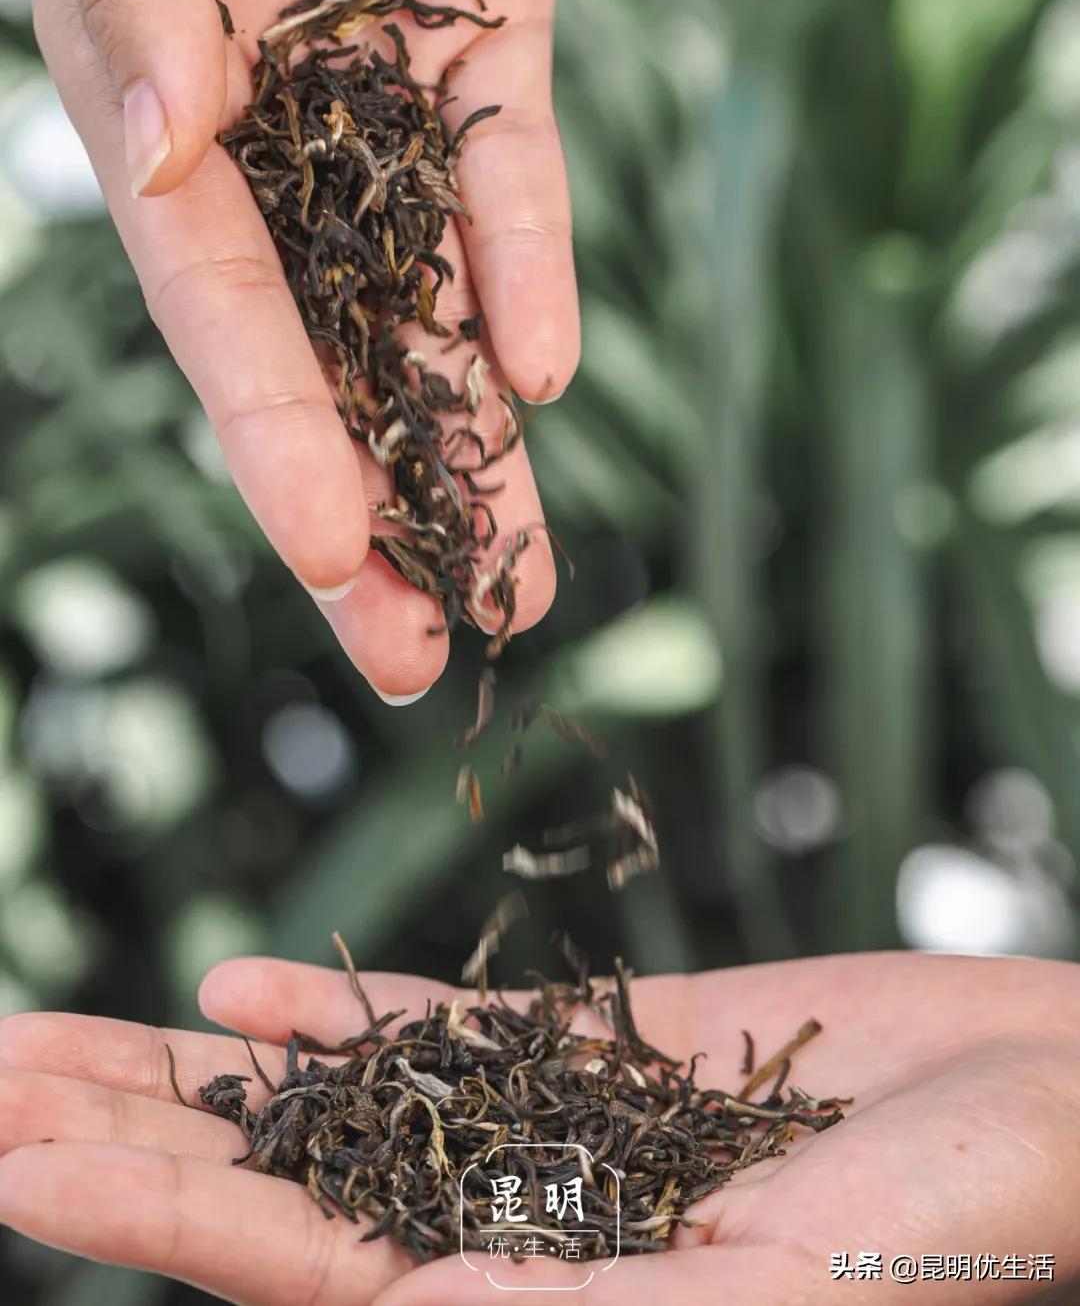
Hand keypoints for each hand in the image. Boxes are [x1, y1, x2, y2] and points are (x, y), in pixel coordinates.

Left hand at [0, 951, 1077, 1302]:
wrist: (1062, 1111)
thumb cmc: (969, 1236)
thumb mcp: (780, 1297)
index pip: (295, 1279)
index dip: (146, 1213)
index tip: (7, 1156)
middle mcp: (523, 1244)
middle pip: (278, 1190)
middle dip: (122, 1137)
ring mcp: (560, 1144)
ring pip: (335, 1108)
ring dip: (192, 1073)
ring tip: (53, 1032)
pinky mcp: (615, 1058)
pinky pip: (448, 1035)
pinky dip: (338, 1013)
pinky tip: (234, 988)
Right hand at [20, 0, 574, 695]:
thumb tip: (160, 150)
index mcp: (166, 121)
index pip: (222, 312)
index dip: (275, 436)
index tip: (330, 551)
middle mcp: (277, 148)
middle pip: (332, 357)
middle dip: (374, 505)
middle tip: (413, 653)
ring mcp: (391, 117)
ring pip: (435, 311)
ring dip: (471, 446)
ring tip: (515, 584)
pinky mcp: (492, 64)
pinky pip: (514, 187)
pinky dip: (527, 271)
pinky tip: (541, 375)